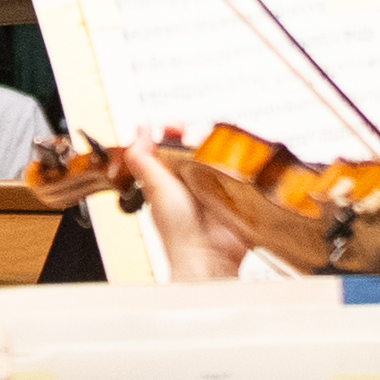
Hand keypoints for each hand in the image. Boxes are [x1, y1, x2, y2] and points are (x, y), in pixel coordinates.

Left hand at [118, 137, 249, 280]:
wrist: (206, 255)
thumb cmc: (177, 230)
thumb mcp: (155, 187)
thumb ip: (143, 158)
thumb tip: (139, 129)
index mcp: (170, 176)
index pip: (172, 143)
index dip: (173, 130)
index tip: (174, 125)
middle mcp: (193, 179)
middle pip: (199, 144)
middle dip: (197, 135)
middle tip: (193, 139)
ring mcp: (216, 184)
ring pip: (220, 153)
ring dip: (217, 149)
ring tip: (210, 157)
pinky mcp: (236, 192)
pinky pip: (241, 170)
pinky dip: (238, 165)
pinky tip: (230, 167)